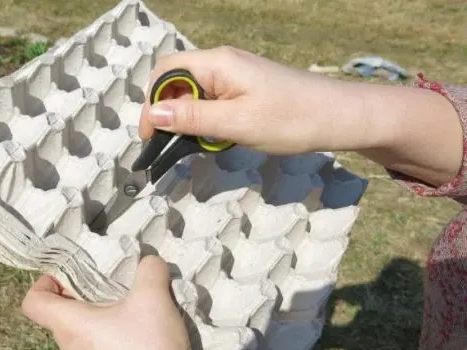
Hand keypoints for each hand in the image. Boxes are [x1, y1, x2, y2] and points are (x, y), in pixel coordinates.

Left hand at [21, 256, 229, 349]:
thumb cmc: (153, 348)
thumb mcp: (155, 296)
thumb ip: (148, 268)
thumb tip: (147, 260)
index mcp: (71, 327)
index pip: (33, 303)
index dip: (43, 284)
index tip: (67, 278)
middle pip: (62, 321)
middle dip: (82, 303)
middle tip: (113, 295)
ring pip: (81, 344)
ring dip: (98, 330)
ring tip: (132, 324)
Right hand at [138, 45, 367, 154]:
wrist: (339, 117)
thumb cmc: (291, 119)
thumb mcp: (236, 123)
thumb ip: (193, 118)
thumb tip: (153, 113)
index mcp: (217, 64)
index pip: (166, 73)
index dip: (151, 103)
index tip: (151, 136)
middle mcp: (222, 64)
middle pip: (177, 81)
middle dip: (166, 112)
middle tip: (169, 144)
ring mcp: (234, 76)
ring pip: (193, 93)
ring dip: (186, 118)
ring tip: (194, 144)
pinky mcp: (244, 89)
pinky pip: (211, 100)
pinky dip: (204, 120)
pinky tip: (213, 138)